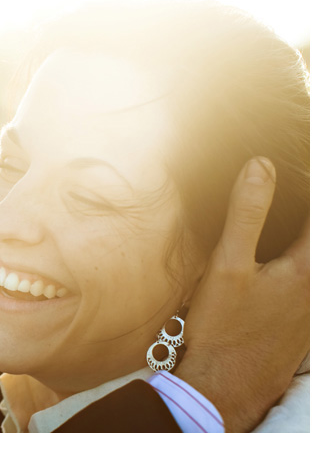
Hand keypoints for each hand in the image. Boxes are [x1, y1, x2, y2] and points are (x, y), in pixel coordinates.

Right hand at [175, 157, 308, 431]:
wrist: (225, 386)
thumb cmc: (225, 328)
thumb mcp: (227, 265)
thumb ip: (246, 213)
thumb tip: (261, 166)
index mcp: (308, 270)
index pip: (321, 216)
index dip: (313, 185)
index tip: (309, 159)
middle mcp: (320, 290)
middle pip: (321, 243)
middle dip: (309, 216)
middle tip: (301, 190)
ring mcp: (315, 313)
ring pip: (317, 266)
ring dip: (306, 242)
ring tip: (294, 228)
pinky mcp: (304, 329)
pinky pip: (312, 290)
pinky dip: (304, 267)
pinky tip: (286, 265)